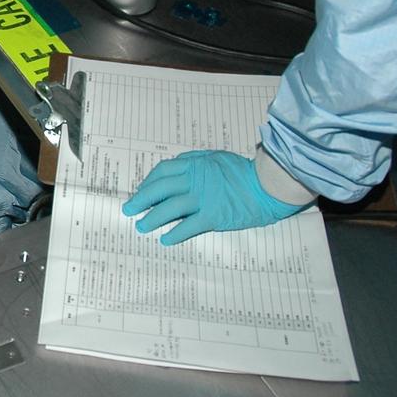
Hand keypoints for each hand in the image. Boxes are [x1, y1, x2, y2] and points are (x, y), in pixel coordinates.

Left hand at [122, 150, 306, 244]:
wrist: (267, 184)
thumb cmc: (243, 171)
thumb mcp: (215, 158)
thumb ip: (194, 162)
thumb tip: (176, 168)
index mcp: (195, 165)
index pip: (162, 172)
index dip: (148, 183)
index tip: (140, 192)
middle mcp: (195, 180)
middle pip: (160, 189)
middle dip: (140, 200)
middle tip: (129, 210)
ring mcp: (203, 198)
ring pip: (169, 208)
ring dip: (152, 218)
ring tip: (142, 227)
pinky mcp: (213, 216)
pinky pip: (188, 226)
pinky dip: (174, 233)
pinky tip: (166, 239)